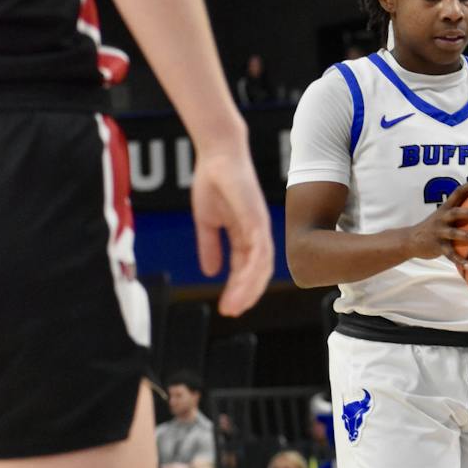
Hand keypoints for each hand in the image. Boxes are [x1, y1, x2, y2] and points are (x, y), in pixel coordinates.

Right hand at [192, 146, 274, 316]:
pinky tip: (241, 284)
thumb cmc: (213, 182)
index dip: (238, 288)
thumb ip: (210, 246)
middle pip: (258, 272)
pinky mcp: (257, 219)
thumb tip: (210, 273)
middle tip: (232, 312)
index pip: (246, 268)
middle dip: (246, 294)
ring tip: (234, 305)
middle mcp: (258, 233)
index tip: (227, 306)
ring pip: (260, 266)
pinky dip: (252, 269)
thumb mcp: (207, 221)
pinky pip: (258, 250)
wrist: (216, 156)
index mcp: (246, 235)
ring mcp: (260, 226)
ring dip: (248, 288)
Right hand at [405, 179, 467, 268]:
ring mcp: (439, 232)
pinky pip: (450, 255)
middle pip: (457, 213)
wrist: (410, 240)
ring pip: (454, 234)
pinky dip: (460, 261)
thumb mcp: (444, 216)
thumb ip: (460, 212)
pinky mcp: (437, 246)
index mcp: (446, 208)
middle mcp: (442, 218)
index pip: (459, 192)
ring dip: (467, 236)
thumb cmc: (435, 227)